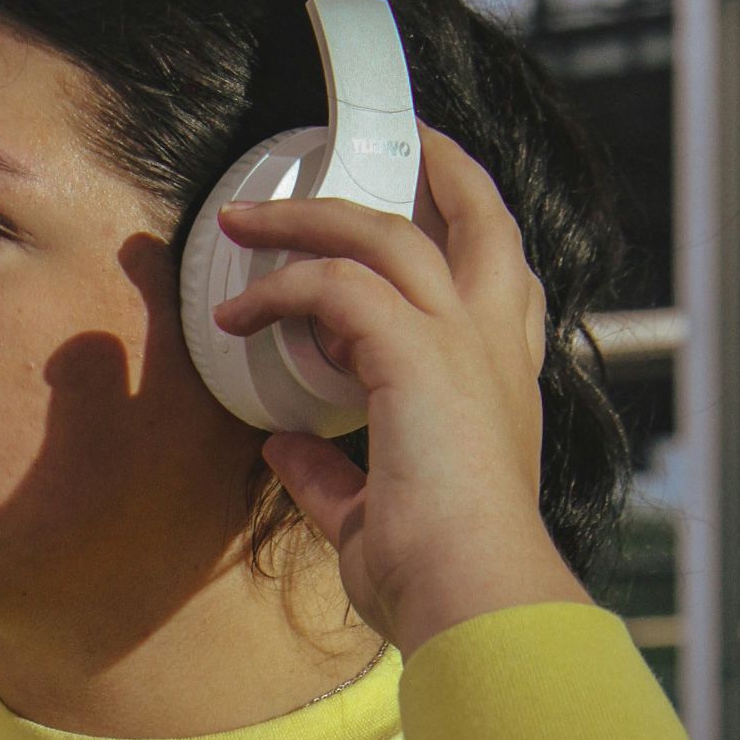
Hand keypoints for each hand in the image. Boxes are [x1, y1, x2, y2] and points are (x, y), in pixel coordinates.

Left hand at [209, 123, 591, 655]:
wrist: (471, 599)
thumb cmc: (436, 575)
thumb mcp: (371, 515)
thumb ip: (329, 473)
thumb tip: (284, 449)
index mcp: (497, 387)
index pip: (502, 282)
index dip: (470, 232)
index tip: (424, 209)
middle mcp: (491, 353)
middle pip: (479, 221)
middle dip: (439, 169)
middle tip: (397, 140)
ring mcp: (460, 345)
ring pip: (386, 233)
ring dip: (309, 216)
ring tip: (245, 219)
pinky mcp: (414, 353)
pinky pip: (336, 285)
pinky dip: (280, 290)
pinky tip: (236, 315)